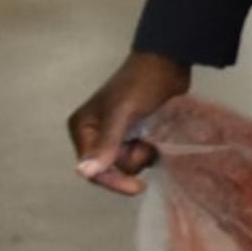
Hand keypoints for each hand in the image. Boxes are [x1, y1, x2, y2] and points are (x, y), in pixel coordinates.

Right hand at [68, 50, 192, 194]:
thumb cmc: (142, 84)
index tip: (138, 187)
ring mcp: (114, 136)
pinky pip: (138, 155)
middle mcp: (94, 135)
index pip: (92, 169)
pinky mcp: (132, 135)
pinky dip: (149, 150)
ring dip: (143, 154)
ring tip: (151, 134)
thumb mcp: (122, 113)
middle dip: (132, 159)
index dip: (113, 180)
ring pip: (127, 164)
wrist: (168, 63)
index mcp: (83, 129)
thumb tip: (83, 172)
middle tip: (147, 143)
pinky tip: (155, 136)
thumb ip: (106, 143)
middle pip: (111, 169)